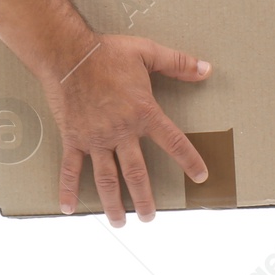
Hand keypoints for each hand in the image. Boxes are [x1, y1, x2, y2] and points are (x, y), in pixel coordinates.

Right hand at [39, 34, 212, 225]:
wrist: (67, 53)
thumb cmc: (107, 52)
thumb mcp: (147, 52)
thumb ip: (179, 63)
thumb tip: (207, 69)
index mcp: (143, 113)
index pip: (173, 143)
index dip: (189, 161)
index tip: (200, 177)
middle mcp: (121, 132)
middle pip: (137, 173)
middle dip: (145, 198)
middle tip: (150, 217)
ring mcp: (96, 138)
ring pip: (107, 178)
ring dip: (114, 203)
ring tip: (120, 222)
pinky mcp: (74, 138)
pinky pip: (70, 168)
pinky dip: (68, 189)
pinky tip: (68, 208)